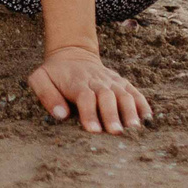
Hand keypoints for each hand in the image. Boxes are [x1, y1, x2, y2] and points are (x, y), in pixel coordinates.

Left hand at [27, 45, 151, 132]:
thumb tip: (61, 115)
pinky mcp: (121, 82)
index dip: (89, 113)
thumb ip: (46, 95)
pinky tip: (147, 118)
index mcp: (77, 82)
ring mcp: (111, 81)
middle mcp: (97, 81)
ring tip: (135, 128)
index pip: (85, 97)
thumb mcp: (40, 78)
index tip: (93, 130)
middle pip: (107, 97)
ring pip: (123, 94)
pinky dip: (142, 104)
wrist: (72, 54)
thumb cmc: (55, 73)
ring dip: (130, 111)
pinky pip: (134, 92)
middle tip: (116, 132)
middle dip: (112, 115)